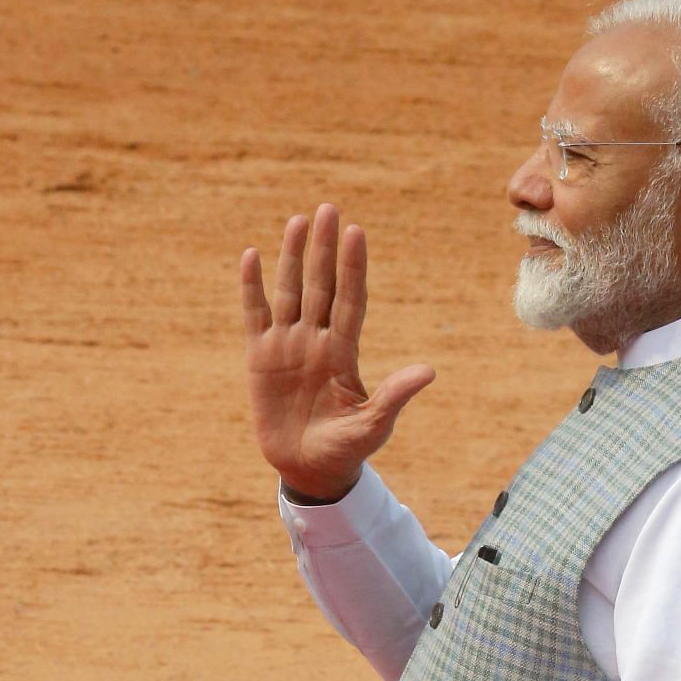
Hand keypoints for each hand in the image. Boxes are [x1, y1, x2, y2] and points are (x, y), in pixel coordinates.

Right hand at [240, 203, 435, 500]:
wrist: (309, 470)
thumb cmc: (346, 450)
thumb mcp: (374, 425)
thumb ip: (395, 396)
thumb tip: (429, 371)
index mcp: (344, 353)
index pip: (351, 300)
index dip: (353, 268)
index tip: (357, 234)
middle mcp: (316, 341)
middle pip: (321, 285)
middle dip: (325, 249)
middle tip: (329, 209)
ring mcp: (288, 346)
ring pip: (290, 291)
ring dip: (292, 257)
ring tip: (298, 222)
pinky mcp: (260, 357)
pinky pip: (255, 314)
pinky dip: (252, 287)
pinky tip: (252, 257)